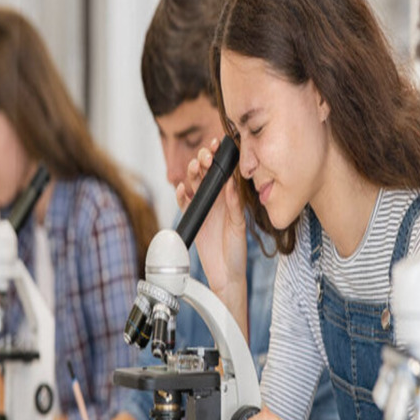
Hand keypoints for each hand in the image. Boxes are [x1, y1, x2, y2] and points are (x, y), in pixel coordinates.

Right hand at [176, 138, 247, 308]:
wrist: (225, 274)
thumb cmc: (237, 251)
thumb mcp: (239, 226)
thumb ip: (234, 205)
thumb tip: (231, 183)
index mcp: (229, 199)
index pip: (223, 172)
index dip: (219, 157)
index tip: (217, 145)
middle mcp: (216, 201)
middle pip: (205, 174)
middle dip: (203, 162)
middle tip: (204, 157)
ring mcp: (203, 209)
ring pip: (193, 185)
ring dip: (191, 174)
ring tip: (193, 168)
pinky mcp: (193, 218)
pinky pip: (184, 202)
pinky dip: (181, 194)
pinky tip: (181, 188)